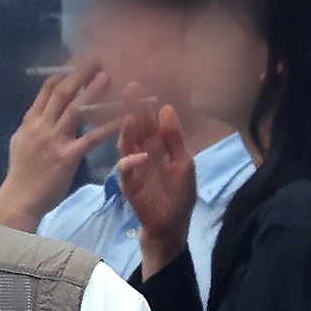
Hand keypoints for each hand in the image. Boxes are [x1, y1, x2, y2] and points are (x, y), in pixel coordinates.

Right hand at [0, 61, 121, 231]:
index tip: (79, 58)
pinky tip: (123, 119)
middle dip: (79, 71)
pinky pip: (91, 139)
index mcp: (31, 121)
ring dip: (92, 91)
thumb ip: (32, 126)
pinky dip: (108, 127)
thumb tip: (38, 112)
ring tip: (108, 76)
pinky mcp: (67, 157)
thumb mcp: (20, 142)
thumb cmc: (22, 174)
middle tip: (97, 56)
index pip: (48, 88)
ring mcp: (53, 141)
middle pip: (62, 92)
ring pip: (75, 110)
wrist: (19, 199)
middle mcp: (41, 126)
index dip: (65, 71)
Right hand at [116, 90, 196, 278]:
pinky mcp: (129, 183)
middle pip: (136, 127)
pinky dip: (130, 162)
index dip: (144, 104)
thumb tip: (167, 108)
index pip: (150, 120)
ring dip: (128, 131)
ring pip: (127, 144)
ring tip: (130, 117)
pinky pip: (126, 169)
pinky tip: (139, 155)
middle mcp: (144, 151)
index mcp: (159, 145)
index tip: (138, 86)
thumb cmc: (179, 194)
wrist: (172, 224)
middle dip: (132, 109)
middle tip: (128, 90)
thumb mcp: (184, 163)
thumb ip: (175, 138)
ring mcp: (134, 166)